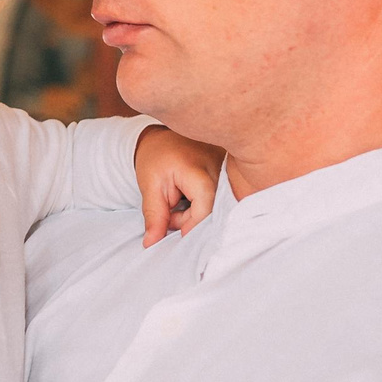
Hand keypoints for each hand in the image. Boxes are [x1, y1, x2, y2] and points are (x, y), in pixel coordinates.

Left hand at [134, 125, 222, 245]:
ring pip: (218, 207)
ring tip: (179, 202)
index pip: (204, 210)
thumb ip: (154, 216)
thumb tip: (152, 244)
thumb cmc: (155, 158)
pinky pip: (221, 199)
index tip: (173, 229)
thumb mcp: (150, 186)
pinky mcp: (232, 173)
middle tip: (171, 214)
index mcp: (199, 170)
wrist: (163, 137)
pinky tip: (190, 199)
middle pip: (213, 211)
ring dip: (197, 213)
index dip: (189, 226)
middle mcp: (220, 168)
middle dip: (191, 220)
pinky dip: (204, 206)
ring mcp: (229, 170)